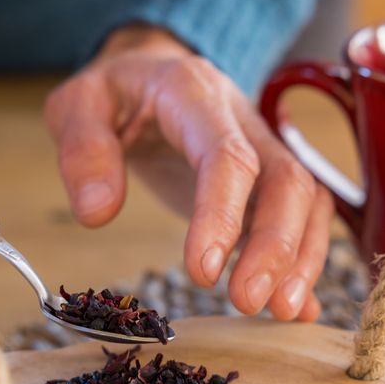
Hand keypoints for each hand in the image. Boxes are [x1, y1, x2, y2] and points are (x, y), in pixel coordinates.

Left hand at [45, 26, 331, 320]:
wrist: (150, 72)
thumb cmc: (115, 94)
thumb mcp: (76, 104)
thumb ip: (82, 151)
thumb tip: (97, 214)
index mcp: (194, 94)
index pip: (227, 156)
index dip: (222, 216)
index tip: (202, 273)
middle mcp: (244, 120)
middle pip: (286, 180)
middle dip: (276, 247)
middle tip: (247, 302)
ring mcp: (265, 150)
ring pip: (308, 200)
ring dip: (302, 258)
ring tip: (282, 311)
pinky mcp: (270, 180)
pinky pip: (306, 216)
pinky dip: (307, 262)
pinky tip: (302, 308)